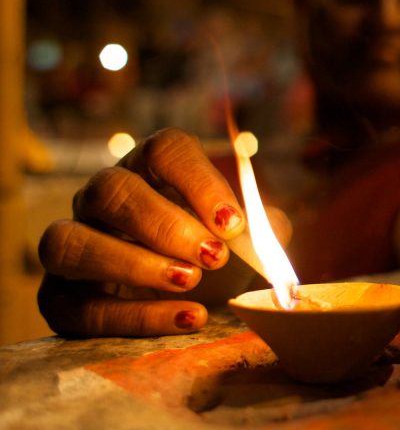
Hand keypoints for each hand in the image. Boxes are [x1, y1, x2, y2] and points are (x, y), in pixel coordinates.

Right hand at [37, 128, 249, 336]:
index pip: (164, 150)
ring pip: (69, 242)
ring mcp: (73, 245)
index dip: (198, 181)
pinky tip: (187, 318)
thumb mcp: (239, 237)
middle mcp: (101, 200)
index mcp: (149, 170)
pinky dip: (136, 318)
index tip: (234, 223)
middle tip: (213, 256)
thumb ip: (261, 229)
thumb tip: (271, 229)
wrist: (179, 300)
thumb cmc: (207, 252)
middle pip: (111, 189)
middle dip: (164, 224)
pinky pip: (80, 307)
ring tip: (189, 282)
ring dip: (132, 264)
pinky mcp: (60, 299)